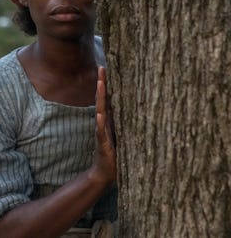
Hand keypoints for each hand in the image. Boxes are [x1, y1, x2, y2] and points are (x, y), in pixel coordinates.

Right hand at [92, 66, 116, 184]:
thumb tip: (142, 111)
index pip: (108, 99)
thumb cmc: (116, 156)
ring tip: (100, 83)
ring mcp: (101, 132)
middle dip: (102, 83)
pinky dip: (99, 122)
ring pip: (100, 111)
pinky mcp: (102, 144)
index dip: (108, 84)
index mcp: (109, 121)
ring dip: (100, 97)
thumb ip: (127, 124)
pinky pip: (100, 131)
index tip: (107, 69)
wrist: (104, 174)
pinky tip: (99, 113)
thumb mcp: (124, 137)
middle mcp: (103, 123)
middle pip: (102, 100)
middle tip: (102, 68)